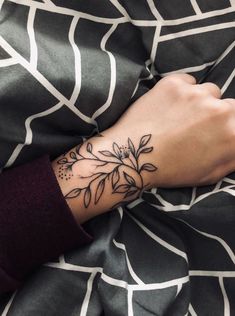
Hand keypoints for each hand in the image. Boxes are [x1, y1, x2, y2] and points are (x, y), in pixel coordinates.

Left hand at [104, 73, 234, 186]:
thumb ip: (233, 156)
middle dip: (215, 115)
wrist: (132, 156)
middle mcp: (220, 110)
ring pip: (208, 91)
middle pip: (228, 105)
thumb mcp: (209, 174)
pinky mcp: (175, 83)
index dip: (228, 126)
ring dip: (199, 102)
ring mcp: (196, 94)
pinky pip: (188, 82)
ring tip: (179, 117)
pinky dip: (181, 91)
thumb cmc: (171, 170)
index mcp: (233, 134)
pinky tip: (168, 107)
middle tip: (195, 128)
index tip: (214, 131)